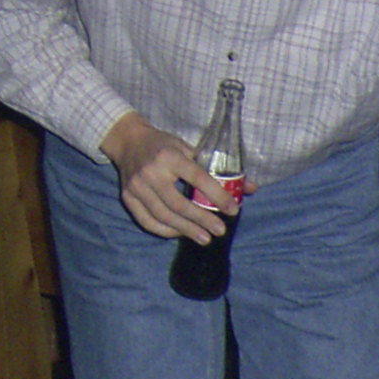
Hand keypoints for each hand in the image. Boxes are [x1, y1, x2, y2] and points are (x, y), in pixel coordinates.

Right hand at [99, 112, 234, 243]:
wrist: (128, 141)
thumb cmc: (165, 146)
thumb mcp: (190, 150)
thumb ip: (218, 170)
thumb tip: (251, 187)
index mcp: (169, 156)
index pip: (197, 178)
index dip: (217, 196)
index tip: (233, 210)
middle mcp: (151, 172)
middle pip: (179, 203)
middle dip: (202, 220)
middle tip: (220, 231)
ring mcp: (136, 186)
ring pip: (163, 215)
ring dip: (186, 230)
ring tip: (205, 238)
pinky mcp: (127, 197)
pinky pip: (147, 221)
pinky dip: (165, 231)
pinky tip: (180, 234)